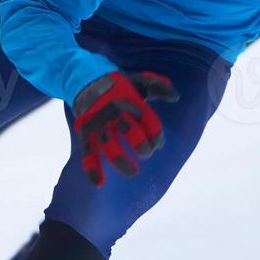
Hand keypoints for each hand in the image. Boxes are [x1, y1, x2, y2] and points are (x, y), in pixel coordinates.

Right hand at [72, 71, 179, 186]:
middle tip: (146, 154)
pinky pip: (88, 151)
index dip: (157, 137)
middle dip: (143, 148)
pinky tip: (98, 183)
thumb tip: (176, 96)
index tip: (159, 144)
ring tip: (133, 173)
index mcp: (131, 101)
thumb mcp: (138, 80)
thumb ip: (157, 87)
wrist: (83, 77)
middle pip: (132, 134)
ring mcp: (99, 123)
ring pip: (111, 147)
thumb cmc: (116, 82)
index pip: (150, 123)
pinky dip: (92, 168)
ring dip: (122, 163)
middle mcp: (115, 112)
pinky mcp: (85, 131)